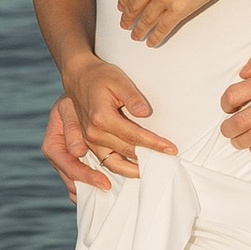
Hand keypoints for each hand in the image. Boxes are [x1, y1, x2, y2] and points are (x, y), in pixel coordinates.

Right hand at [42, 59, 175, 193]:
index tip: (171, 149)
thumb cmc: (101, 76)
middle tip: (169, 162)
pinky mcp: (87, 143)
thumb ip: (132, 96)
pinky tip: (133, 172)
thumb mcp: (119, 80)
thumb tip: (145, 113)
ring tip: (152, 172)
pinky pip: (103, 163)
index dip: (154, 144)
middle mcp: (93, 132)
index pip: (134, 136)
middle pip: (126, 151)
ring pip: (113, 163)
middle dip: (149, 158)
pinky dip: (119, 170)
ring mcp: (88, 140)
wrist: (78, 77)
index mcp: (101, 117)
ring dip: (133, 170)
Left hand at [117, 0, 250, 48]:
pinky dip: (156, 37)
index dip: (123, 1)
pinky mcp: (178, 10)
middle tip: (125, 25)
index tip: (121, 7)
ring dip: (139, 30)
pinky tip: (152, 41)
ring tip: (136, 36)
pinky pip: (163, 27)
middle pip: (133, 6)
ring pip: (146, 20)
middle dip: (127, 18)